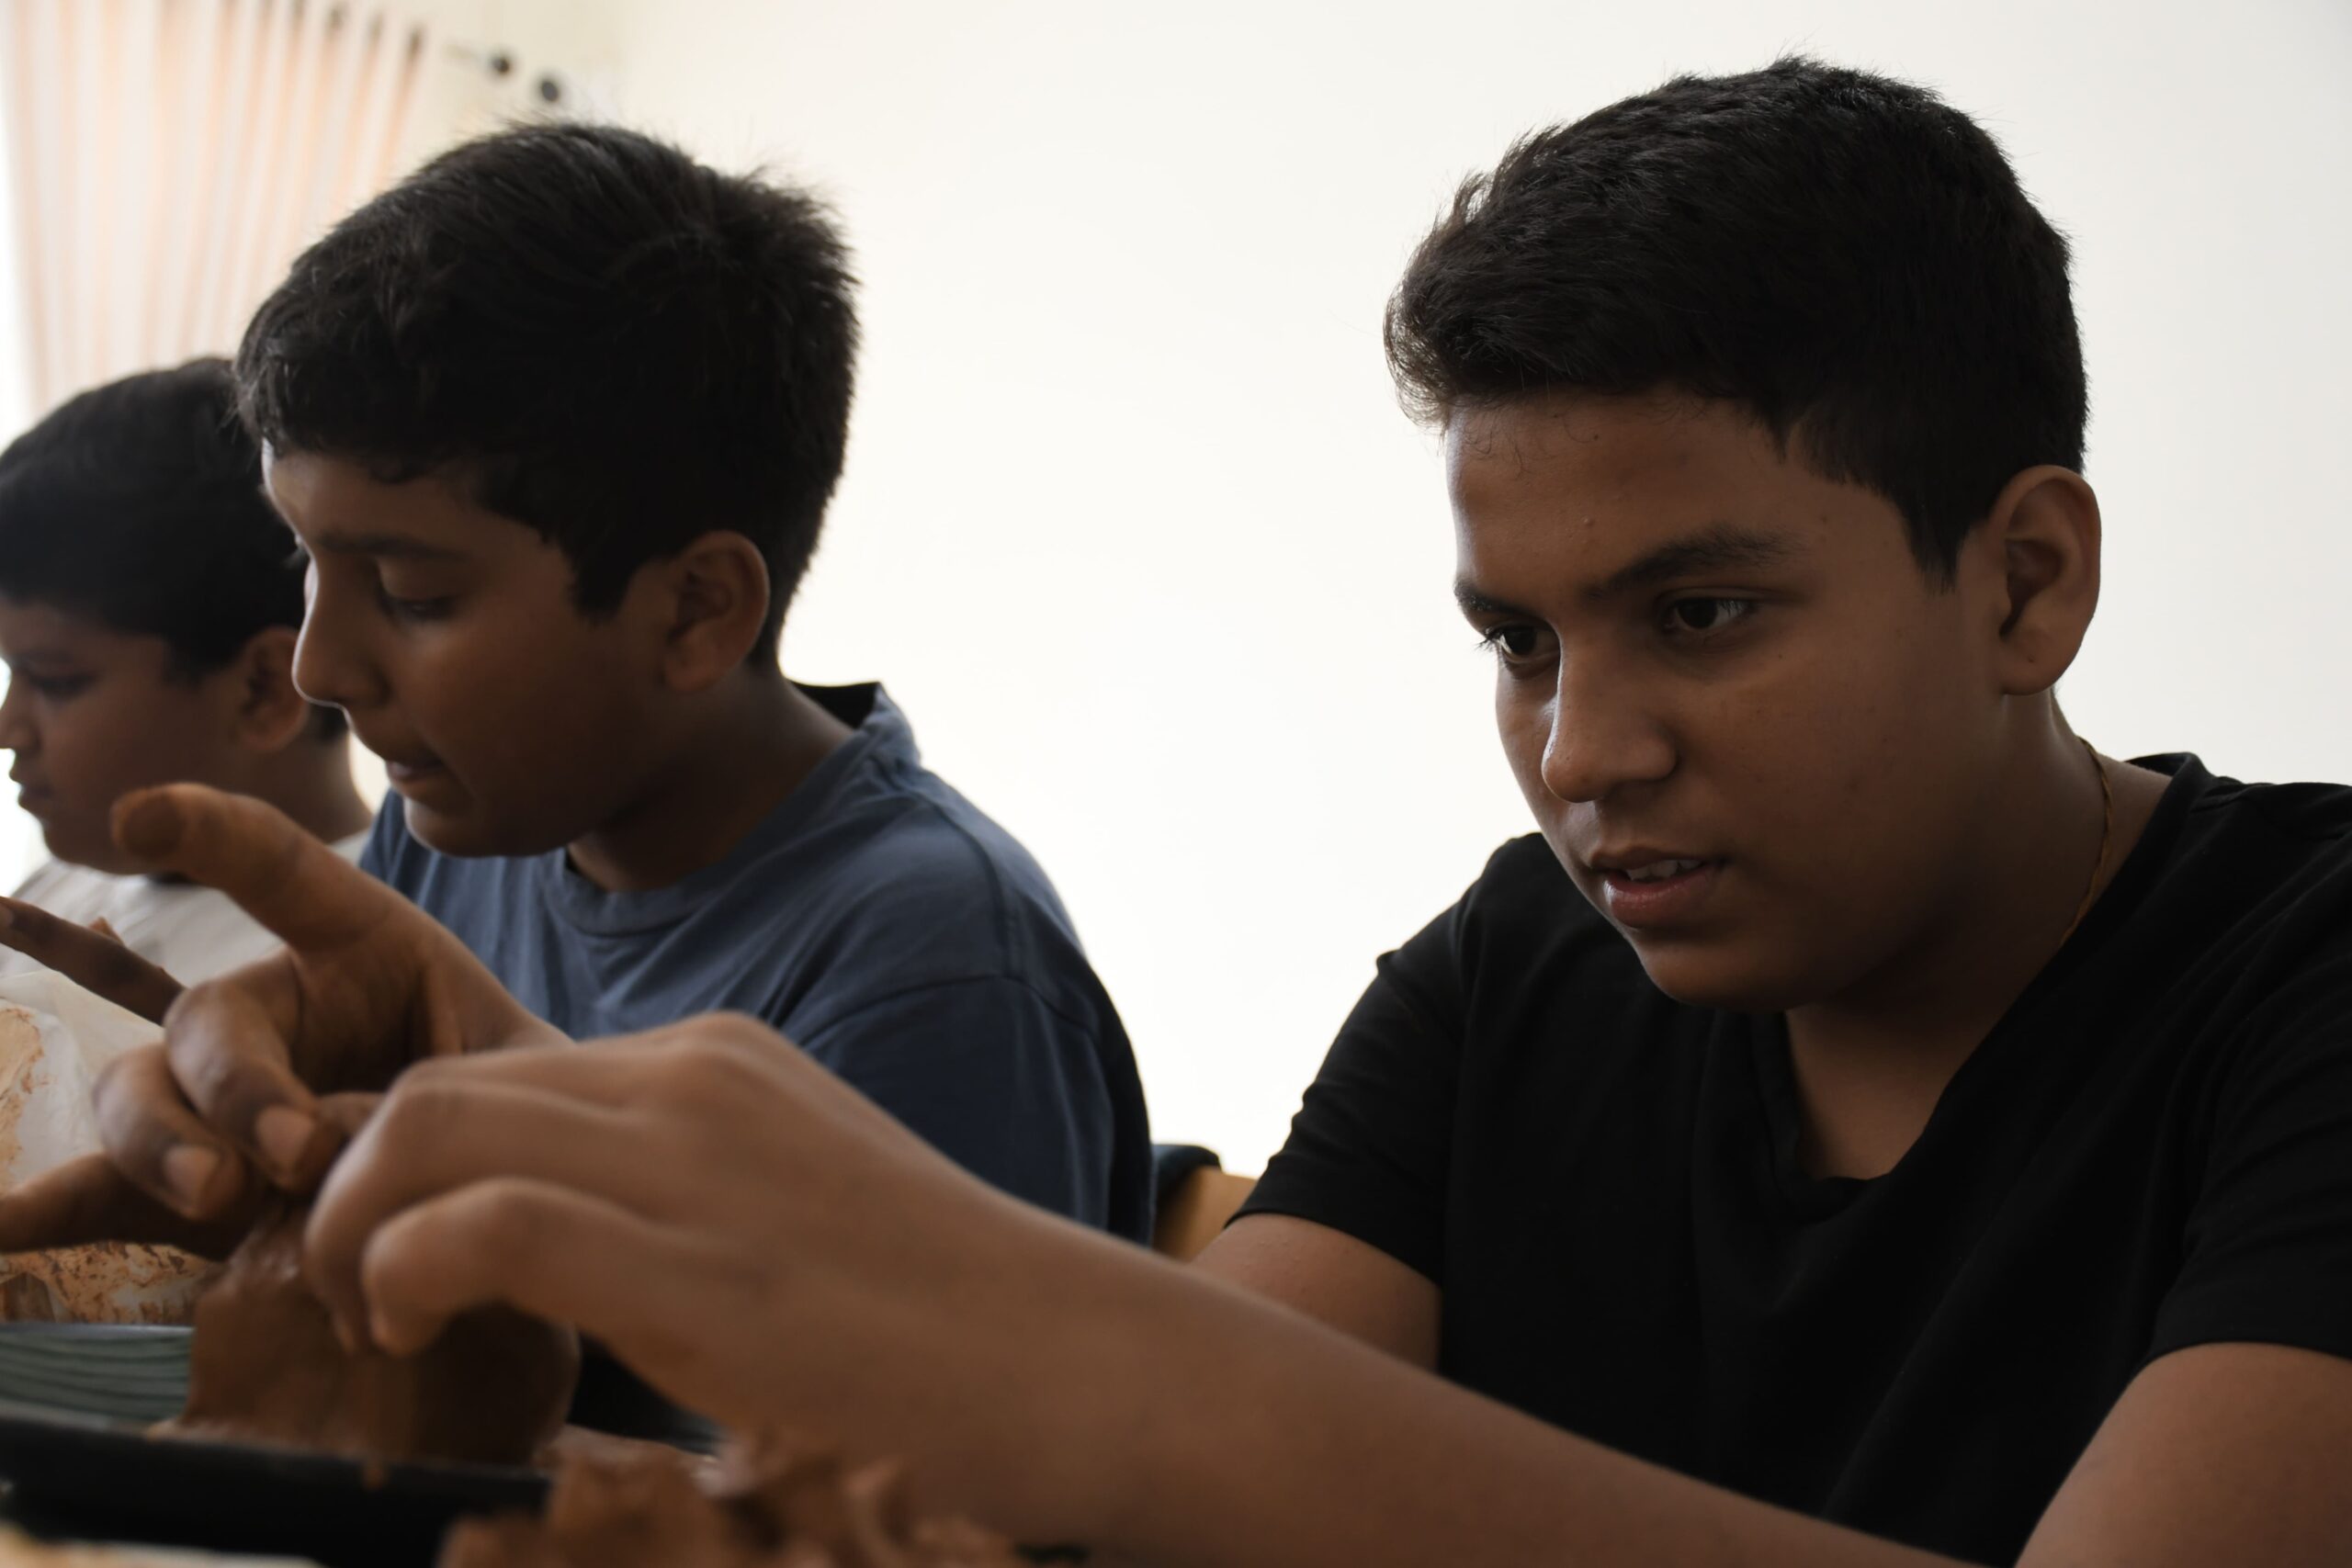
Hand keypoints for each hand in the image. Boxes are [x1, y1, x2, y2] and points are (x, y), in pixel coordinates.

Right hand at [0, 785, 564, 1258]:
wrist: (515, 1191)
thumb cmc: (525, 1102)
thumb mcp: (520, 1076)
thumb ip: (442, 1093)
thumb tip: (321, 1150)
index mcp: (360, 944)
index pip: (278, 870)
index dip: (211, 834)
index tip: (138, 817)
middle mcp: (273, 1008)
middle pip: (205, 1018)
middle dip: (236, 1085)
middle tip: (291, 1154)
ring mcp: (219, 1096)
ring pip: (143, 1092)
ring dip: (163, 1143)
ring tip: (220, 1196)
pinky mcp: (193, 1181)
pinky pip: (99, 1192)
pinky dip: (44, 1214)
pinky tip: (2, 1236)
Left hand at [300, 1016, 1151, 1538]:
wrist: (1070, 1359)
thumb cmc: (944, 1321)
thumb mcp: (796, 1211)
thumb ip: (686, 1202)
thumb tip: (576, 1257)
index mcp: (717, 1063)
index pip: (496, 1073)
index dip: (409, 1167)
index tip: (402, 1266)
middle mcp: (693, 1077)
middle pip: (435, 1081)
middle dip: (350, 1188)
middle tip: (360, 1295)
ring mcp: (694, 1156)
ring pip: (428, 1124)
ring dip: (353, 1226)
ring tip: (377, 1316)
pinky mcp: (692, 1261)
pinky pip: (476, 1223)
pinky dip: (399, 1271)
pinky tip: (418, 1328)